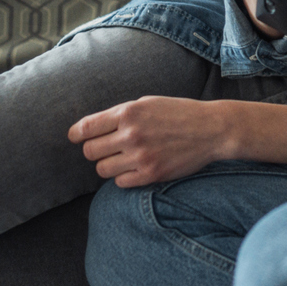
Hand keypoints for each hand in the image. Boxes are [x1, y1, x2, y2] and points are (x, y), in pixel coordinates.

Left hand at [68, 97, 237, 186]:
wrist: (211, 129)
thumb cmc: (178, 113)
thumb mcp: (147, 103)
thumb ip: (120, 115)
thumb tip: (91, 128)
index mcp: (128, 113)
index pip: (86, 128)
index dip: (76, 134)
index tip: (75, 137)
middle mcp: (131, 135)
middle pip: (90, 151)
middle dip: (94, 150)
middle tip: (106, 148)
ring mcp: (141, 156)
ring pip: (102, 169)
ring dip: (108, 165)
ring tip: (122, 159)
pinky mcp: (151, 174)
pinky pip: (120, 182)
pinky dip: (123, 177)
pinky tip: (135, 168)